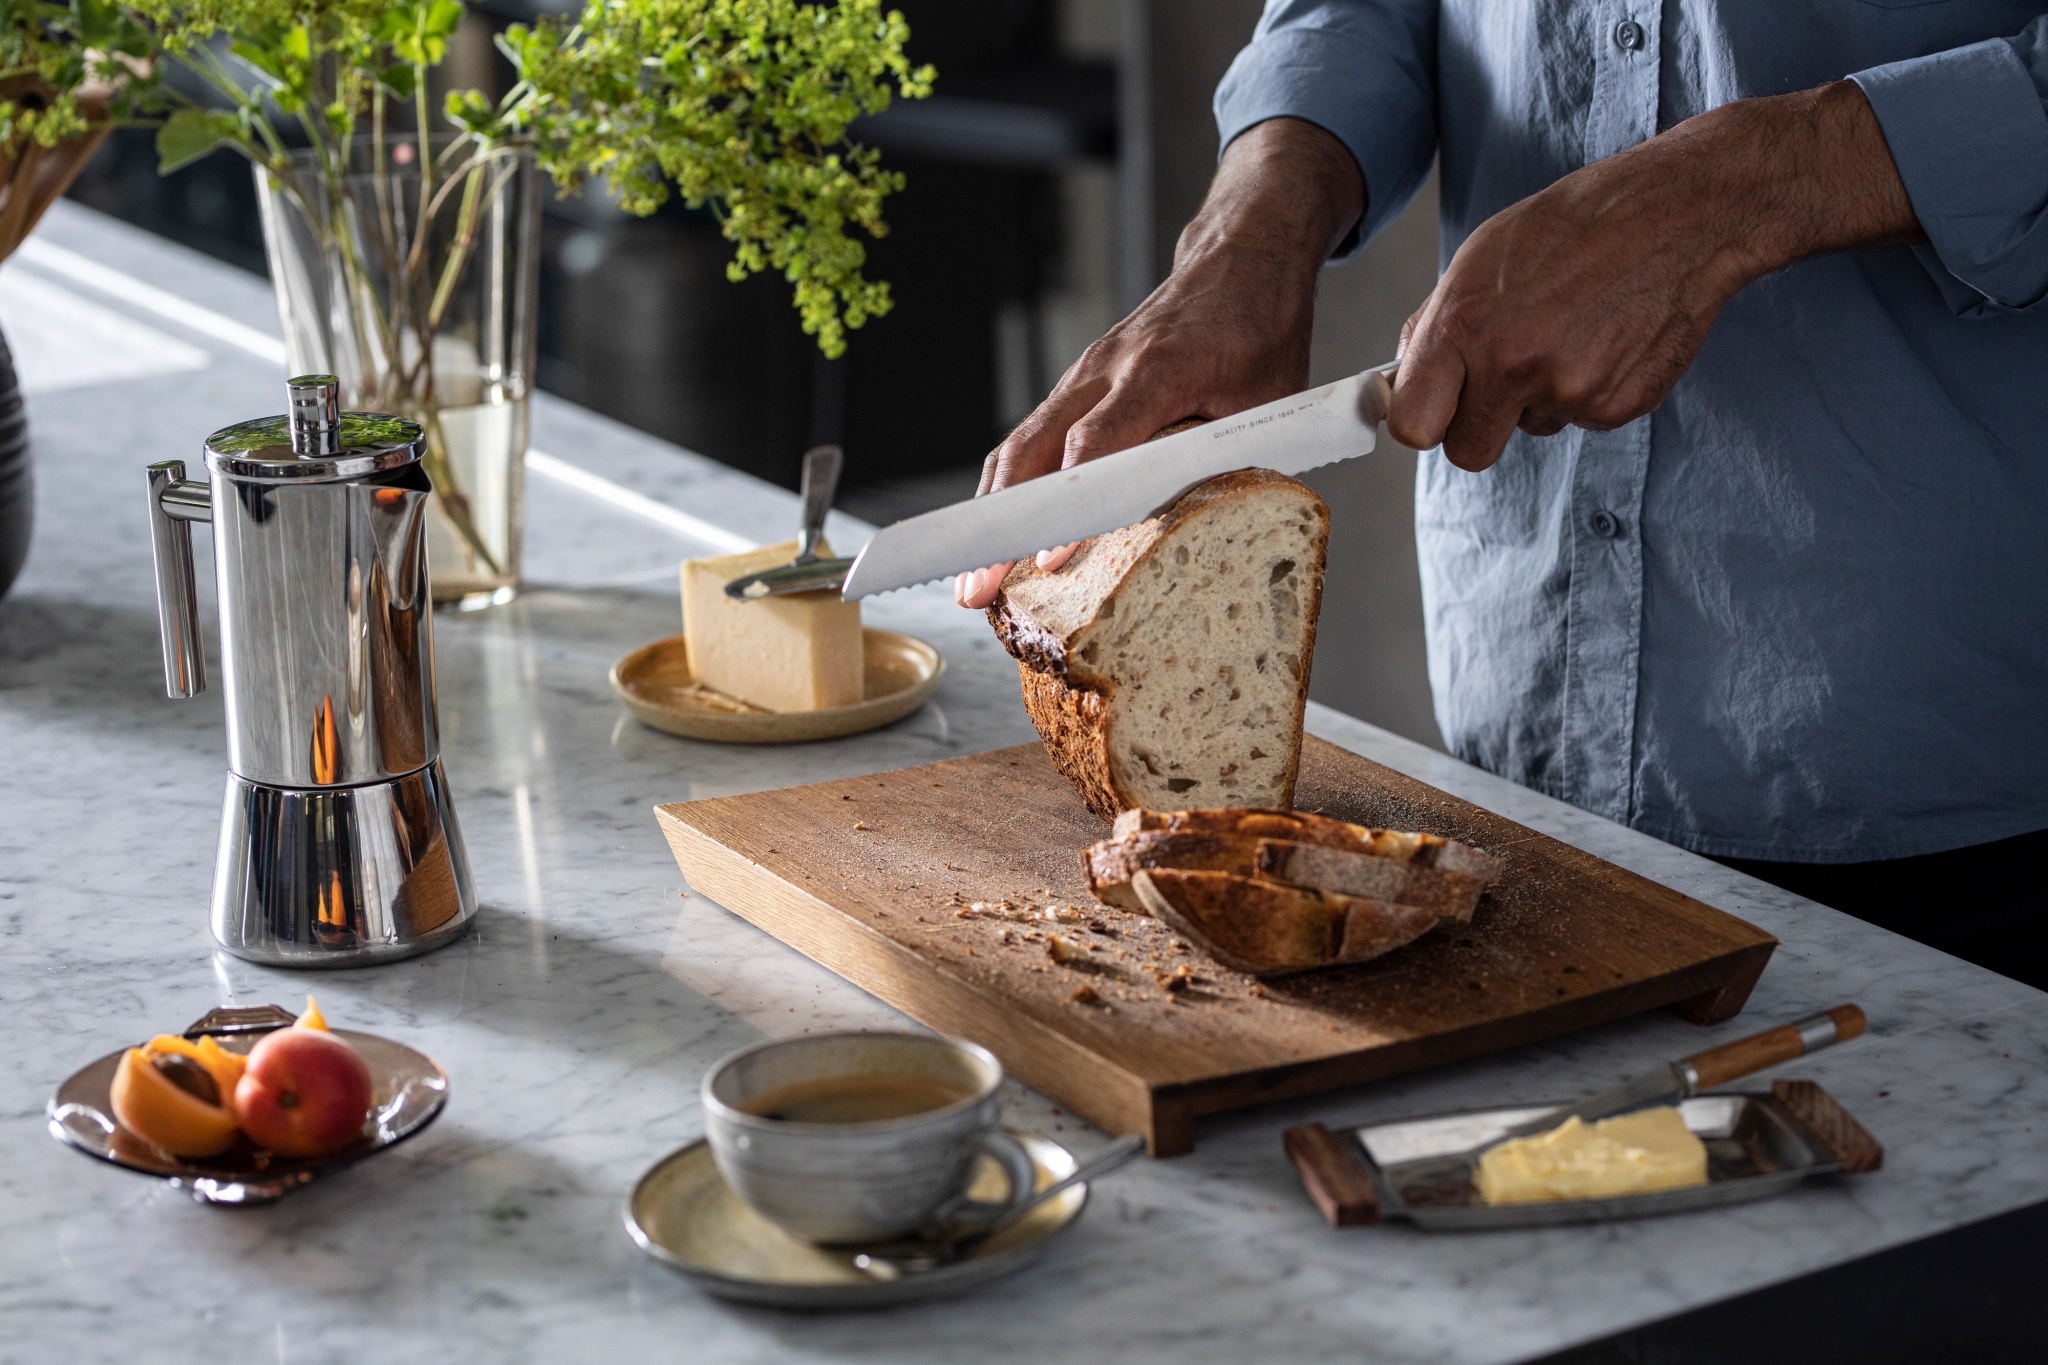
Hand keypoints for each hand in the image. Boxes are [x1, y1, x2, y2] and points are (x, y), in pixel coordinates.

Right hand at [955, 116, 1363, 607]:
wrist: (1239, 259)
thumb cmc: (1258, 331)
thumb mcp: (1270, 399)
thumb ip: (1236, 459)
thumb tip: (1211, 535)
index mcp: (1160, 369)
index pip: (1098, 444)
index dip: (1073, 505)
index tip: (1052, 559)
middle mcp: (1107, 370)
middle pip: (1033, 451)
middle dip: (1002, 527)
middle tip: (978, 589)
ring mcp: (1082, 377)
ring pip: (1018, 449)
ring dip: (991, 516)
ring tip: (973, 581)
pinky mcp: (1075, 389)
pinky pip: (1028, 442)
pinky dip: (1006, 493)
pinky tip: (997, 539)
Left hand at [1389, 80, 1923, 470]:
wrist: (1679, 215)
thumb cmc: (1574, 227)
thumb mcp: (1480, 256)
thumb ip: (1436, 327)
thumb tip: (1403, 380)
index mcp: (1466, 326)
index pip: (1413, 426)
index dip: (1422, 419)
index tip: (1432, 406)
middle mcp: (1515, 366)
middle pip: (1469, 452)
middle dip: (1478, 425)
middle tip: (1499, 379)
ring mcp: (1571, 392)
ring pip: (1530, 428)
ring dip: (1539, 395)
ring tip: (1570, 328)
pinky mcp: (1619, 406)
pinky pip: (1581, 419)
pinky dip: (1588, 389)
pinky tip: (1605, 337)